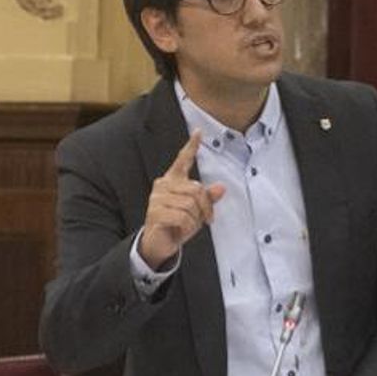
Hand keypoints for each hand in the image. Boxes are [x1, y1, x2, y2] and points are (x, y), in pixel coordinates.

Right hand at [138, 132, 225, 269]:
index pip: (182, 160)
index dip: (191, 146)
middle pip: (196, 189)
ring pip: (190, 204)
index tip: (199, 132)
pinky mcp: (155, 213)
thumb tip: (221, 187)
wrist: (159, 243)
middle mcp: (163, 185)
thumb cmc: (177, 224)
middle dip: (205, 207)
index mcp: (173, 180)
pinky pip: (182, 217)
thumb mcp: (196, 211)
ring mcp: (157, 198)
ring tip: (187, 226)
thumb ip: (207, 198)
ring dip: (195, 220)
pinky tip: (180, 230)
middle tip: (204, 219)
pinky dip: (186, 227)